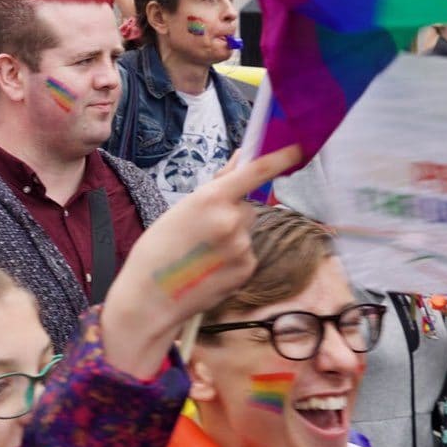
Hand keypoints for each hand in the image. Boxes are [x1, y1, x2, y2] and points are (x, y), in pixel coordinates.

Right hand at [107, 146, 303, 324]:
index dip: (280, 157)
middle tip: (202, 231)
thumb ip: (216, 186)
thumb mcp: (180, 210)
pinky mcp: (247, 269)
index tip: (297, 149)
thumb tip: (241, 158)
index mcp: (210, 199)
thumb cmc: (157, 250)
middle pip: (247, 206)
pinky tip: (209, 269)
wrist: (150, 298)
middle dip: (232, 213)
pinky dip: (232, 259)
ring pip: (246, 232)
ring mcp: (242, 247)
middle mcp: (232, 220)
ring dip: (232, 238)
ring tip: (201, 254)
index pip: (256, 171)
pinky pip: (247, 254)